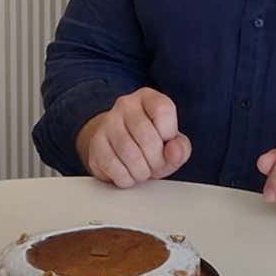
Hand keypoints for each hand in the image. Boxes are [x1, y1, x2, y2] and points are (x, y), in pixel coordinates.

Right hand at [75, 87, 191, 187]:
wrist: (115, 149)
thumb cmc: (148, 145)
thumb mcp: (171, 144)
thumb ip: (180, 148)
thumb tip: (174, 151)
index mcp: (148, 98)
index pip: (163, 110)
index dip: (169, 133)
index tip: (165, 141)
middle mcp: (125, 105)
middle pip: (147, 137)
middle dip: (156, 160)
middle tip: (154, 163)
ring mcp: (107, 122)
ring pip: (130, 154)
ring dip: (141, 171)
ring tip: (141, 170)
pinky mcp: (95, 143)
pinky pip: (113, 166)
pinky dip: (125, 177)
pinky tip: (127, 173)